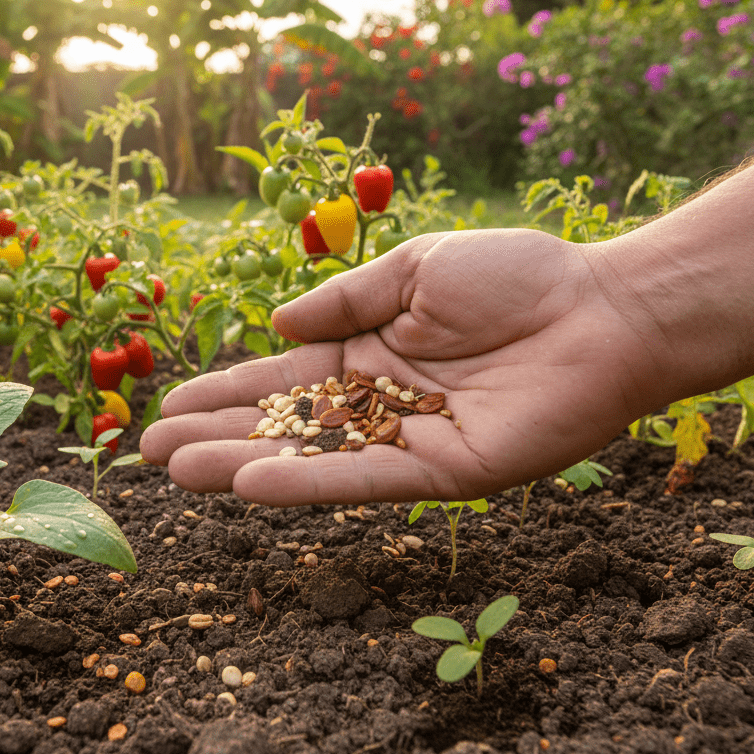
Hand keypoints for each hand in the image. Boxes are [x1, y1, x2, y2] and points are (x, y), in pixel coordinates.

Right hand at [142, 228, 660, 505]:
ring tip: (178, 474)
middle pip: (282, 425)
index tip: (167, 405)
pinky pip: (364, 480)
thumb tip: (275, 323)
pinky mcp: (444, 474)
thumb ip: (344, 302)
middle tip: (150, 454)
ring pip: (311, 458)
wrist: (603, 310)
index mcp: (370, 352)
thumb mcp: (413, 269)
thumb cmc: (517, 276)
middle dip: (216, 436)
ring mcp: (408, 442)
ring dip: (242, 467)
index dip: (225, 392)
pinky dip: (307, 482)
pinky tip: (250, 484)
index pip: (281, 378)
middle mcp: (379, 404)